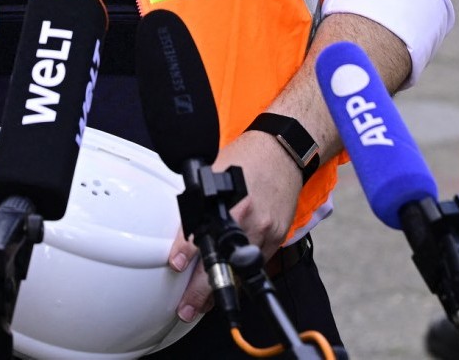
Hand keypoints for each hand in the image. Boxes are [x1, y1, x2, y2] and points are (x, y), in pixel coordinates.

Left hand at [165, 130, 305, 323]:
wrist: (283, 151)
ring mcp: (266, 228)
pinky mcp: (278, 235)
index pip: (203, 231)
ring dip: (221, 289)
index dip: (186, 251)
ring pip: (240, 270)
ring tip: (203, 305)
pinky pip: (259, 262)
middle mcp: (248, 216)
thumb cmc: (248, 157)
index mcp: (228, 199)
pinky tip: (230, 285)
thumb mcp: (213, 170)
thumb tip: (181, 230)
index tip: (175, 265)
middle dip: (201, 290)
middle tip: (186, 308)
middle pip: (222, 261)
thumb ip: (199, 200)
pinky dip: (242, 275)